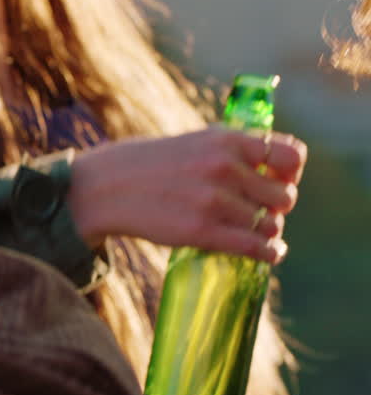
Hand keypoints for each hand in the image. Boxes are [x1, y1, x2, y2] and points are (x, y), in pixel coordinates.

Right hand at [68, 128, 306, 262]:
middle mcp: (224, 167)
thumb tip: (271, 172)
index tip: (281, 182)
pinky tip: (269, 254)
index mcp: (226, 140)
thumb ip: (231, 151)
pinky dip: (269, 253)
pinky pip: (255, 247)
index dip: (291, 173)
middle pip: (283, 196)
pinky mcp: (201, 231)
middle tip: (259, 214)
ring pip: (270, 224)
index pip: (290, 156)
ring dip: (267, 232)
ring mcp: (214, 200)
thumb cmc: (148, 166)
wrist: (103, 188)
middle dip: (276, 208)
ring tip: (255, 235)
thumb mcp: (193, 143)